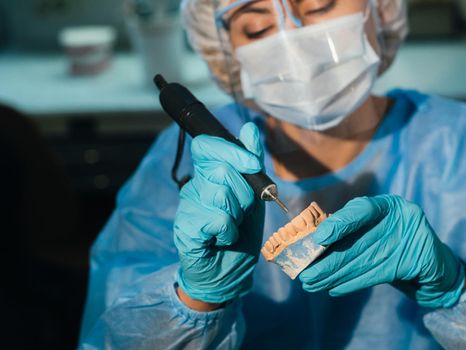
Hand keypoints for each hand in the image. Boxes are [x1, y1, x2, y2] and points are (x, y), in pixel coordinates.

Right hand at [173, 122, 264, 303]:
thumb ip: (252, 162)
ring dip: (237, 214)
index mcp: (207, 174)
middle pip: (221, 169)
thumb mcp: (254, 195)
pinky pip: (217, 219)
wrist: (230, 272)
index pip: (207, 146)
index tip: (253, 164)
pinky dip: (229, 231)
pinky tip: (223, 239)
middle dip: (244, 192)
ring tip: (232, 226)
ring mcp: (186, 207)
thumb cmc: (241, 231)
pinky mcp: (184, 228)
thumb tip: (251, 127)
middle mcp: (193, 186)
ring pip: (221, 194)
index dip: (231, 151)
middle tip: (242, 211)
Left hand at [299, 195, 465, 307]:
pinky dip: (353, 283)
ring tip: (313, 284)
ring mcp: (413, 237)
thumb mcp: (375, 232)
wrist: (434, 267)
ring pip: (365, 260)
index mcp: (388, 205)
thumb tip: (313, 244)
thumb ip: (351, 233)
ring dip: (335, 274)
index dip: (339, 224)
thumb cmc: (395, 244)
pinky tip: (334, 288)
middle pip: (358, 240)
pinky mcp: (419, 260)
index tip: (318, 239)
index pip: (361, 209)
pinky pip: (379, 274)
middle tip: (305, 274)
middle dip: (328, 260)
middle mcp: (401, 216)